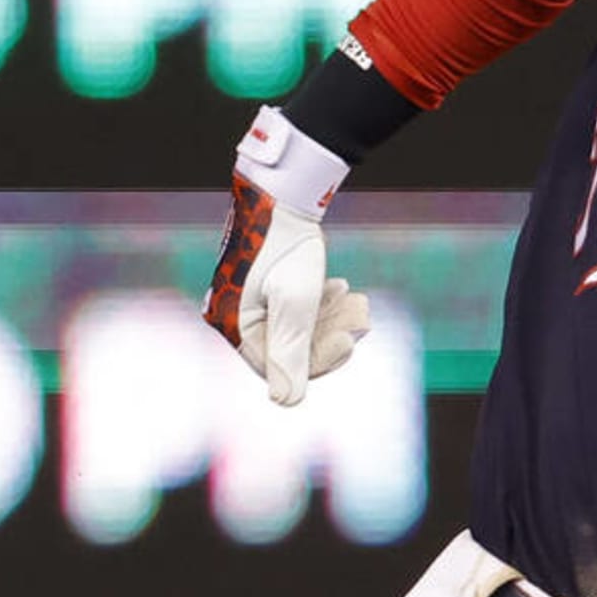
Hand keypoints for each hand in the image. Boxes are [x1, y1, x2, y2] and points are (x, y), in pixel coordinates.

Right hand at [202, 107, 369, 405]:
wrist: (283, 194)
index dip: (321, 360)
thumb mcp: (296, 301)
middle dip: (332, 333)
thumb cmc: (288, 245)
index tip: (352, 340)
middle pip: (291, 347)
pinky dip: (321, 303)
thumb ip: (292, 351)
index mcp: (232, 324)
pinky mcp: (263, 288)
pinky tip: (340, 288)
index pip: (281, 367)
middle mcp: (233, 317)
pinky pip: (294, 309)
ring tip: (358, 300)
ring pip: (298, 327)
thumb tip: (287, 402)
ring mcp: (247, 302)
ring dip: (332, 317)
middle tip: (364, 314)